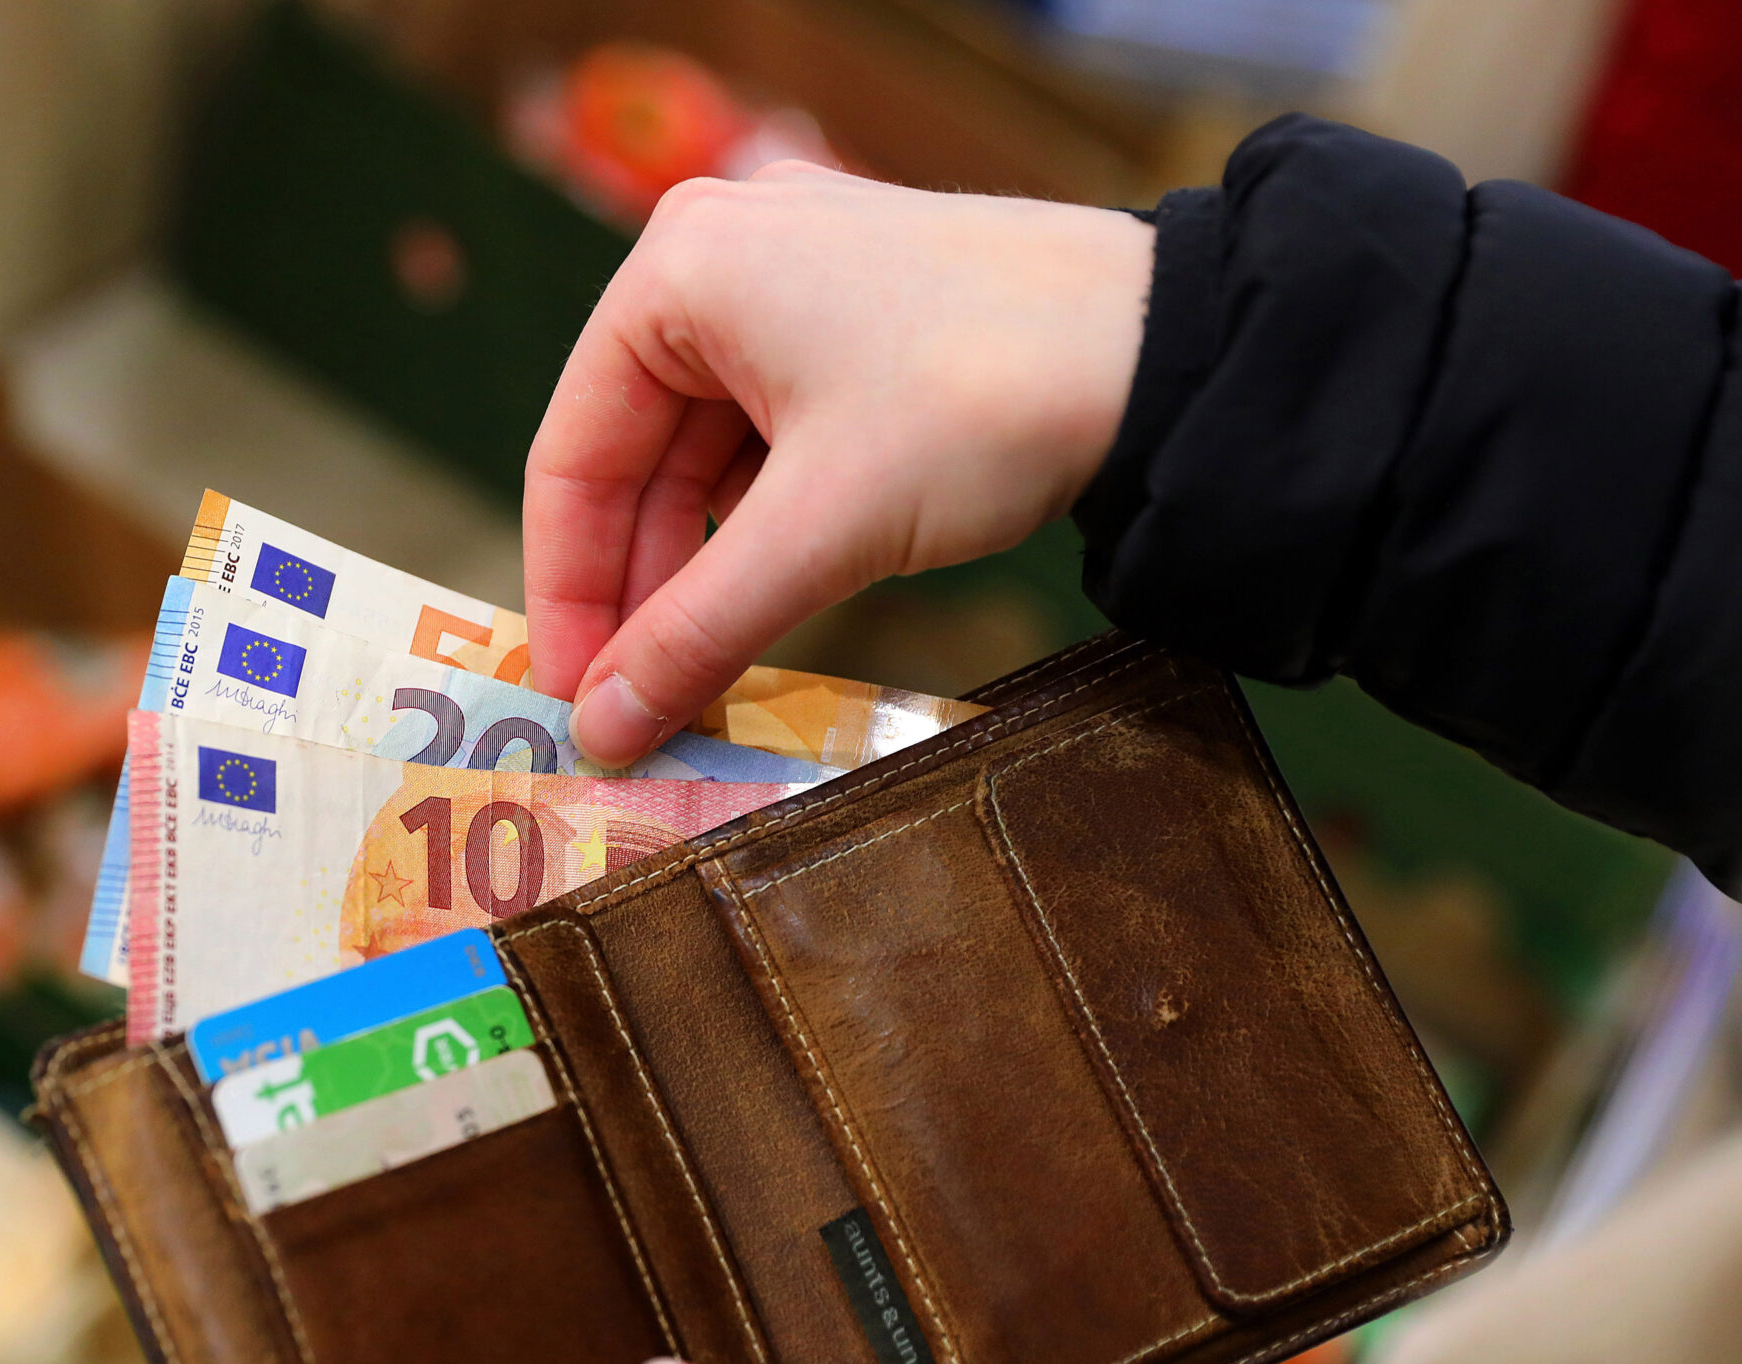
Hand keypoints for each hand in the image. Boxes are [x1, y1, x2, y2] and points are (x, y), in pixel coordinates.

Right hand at [523, 164, 1153, 766]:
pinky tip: (763, 603)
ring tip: (699, 671)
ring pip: (704, 455)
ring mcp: (797, 283)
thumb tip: (602, 729)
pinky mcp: (861, 322)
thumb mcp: (821, 530)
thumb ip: (695, 633)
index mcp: (680, 269)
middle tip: (635, 704)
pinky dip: (761, 525)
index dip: (568, 592)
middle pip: (634, 456)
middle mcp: (724, 256)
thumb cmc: (987, 397)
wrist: (1173, 350)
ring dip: (700, 567)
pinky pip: (770, 437)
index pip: (573, 453)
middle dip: (636, 589)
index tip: (573, 697)